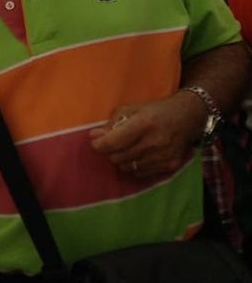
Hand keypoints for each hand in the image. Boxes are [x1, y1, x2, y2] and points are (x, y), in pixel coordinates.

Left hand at [88, 92, 203, 177]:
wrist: (189, 117)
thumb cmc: (155, 111)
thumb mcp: (132, 109)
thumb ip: (112, 123)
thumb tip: (94, 137)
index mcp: (143, 123)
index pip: (112, 143)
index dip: (99, 144)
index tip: (96, 141)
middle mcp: (154, 142)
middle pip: (117, 157)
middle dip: (110, 151)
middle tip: (113, 144)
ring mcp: (163, 156)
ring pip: (127, 167)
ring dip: (122, 159)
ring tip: (127, 148)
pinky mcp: (170, 166)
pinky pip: (140, 173)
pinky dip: (135, 166)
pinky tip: (140, 155)